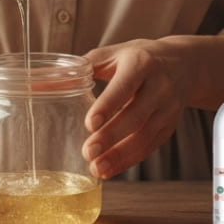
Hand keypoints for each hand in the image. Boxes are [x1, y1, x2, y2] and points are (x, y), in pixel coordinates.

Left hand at [81, 38, 193, 180]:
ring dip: (120, 155)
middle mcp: (159, 86)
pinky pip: (149, 147)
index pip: (125, 86)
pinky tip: (109, 169)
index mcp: (141, 63)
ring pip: (144, 136)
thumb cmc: (137, 58)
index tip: (90, 123)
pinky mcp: (169, 127)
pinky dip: (129, 160)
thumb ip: (81, 68)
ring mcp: (168, 108)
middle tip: (88, 152)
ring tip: (96, 168)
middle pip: (136, 116)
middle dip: (111, 136)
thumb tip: (41, 82)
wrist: (182, 65)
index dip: (108, 105)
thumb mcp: (112, 54)